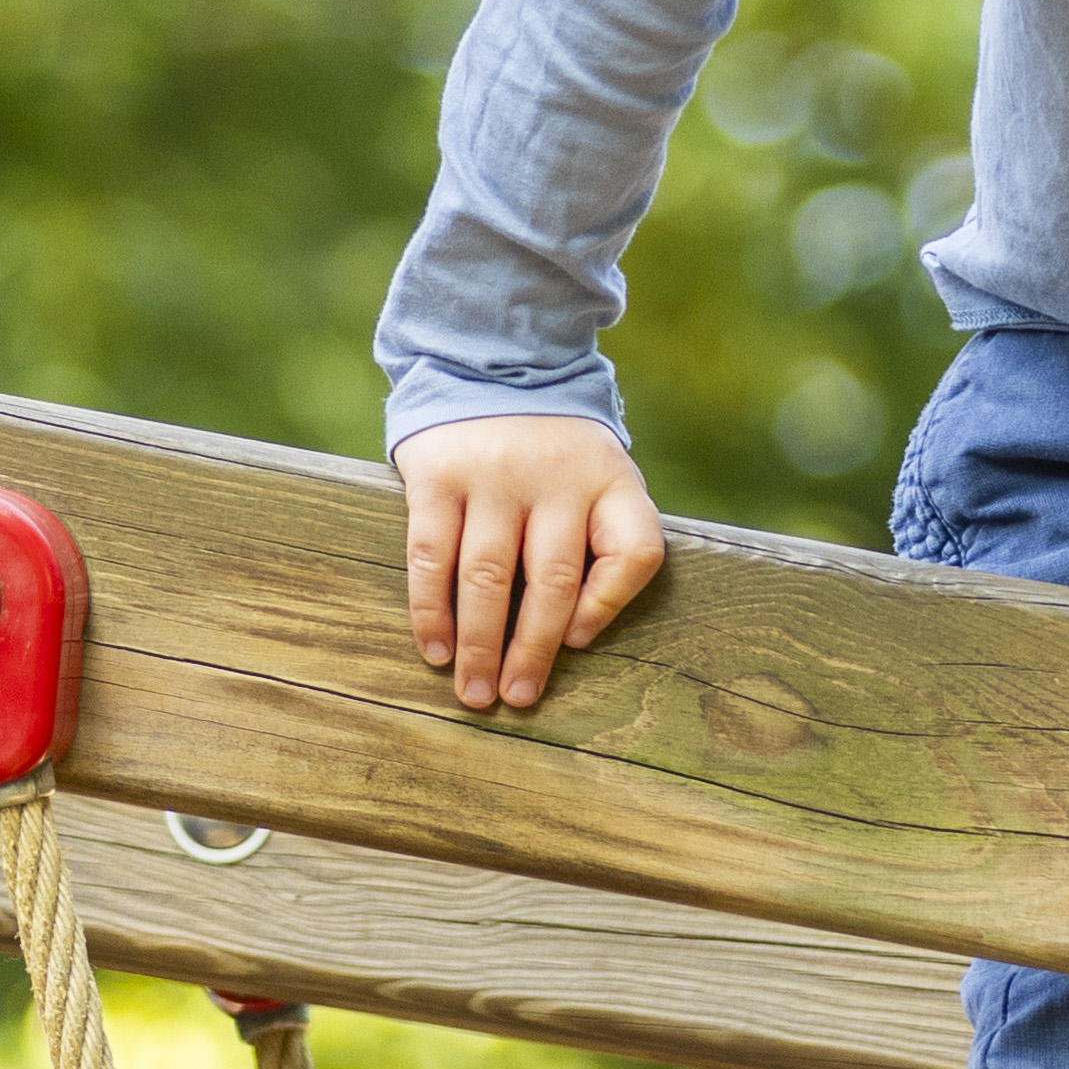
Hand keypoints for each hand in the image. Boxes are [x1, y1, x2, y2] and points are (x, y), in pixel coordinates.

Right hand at [397, 415, 664, 713]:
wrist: (495, 368)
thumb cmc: (559, 455)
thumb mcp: (607, 480)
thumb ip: (611, 542)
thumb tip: (578, 631)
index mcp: (612, 484)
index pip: (636, 551)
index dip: (610, 605)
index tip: (577, 643)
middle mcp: (557, 481)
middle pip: (553, 581)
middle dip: (532, 650)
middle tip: (515, 700)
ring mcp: (494, 478)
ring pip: (487, 577)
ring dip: (480, 643)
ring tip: (474, 692)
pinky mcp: (438, 476)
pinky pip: (432, 556)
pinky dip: (432, 610)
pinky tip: (436, 648)